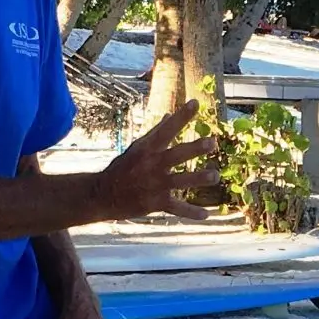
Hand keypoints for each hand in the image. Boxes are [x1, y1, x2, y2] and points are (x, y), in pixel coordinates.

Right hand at [89, 104, 219, 222]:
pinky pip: (176, 208)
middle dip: (195, 149)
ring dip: (198, 178)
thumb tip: (170, 115)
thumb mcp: (136, 148)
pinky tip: (206, 215)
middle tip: (212, 143)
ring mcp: (155, 185)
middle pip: (177, 155)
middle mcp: (152, 165)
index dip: (181, 116)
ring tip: (215, 176)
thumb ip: (155, 133)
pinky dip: (191, 213)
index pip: (166, 129)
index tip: (195, 103)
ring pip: (180, 181)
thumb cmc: (122, 168)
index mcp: (147, 149)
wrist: (103, 194)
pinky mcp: (156, 203)